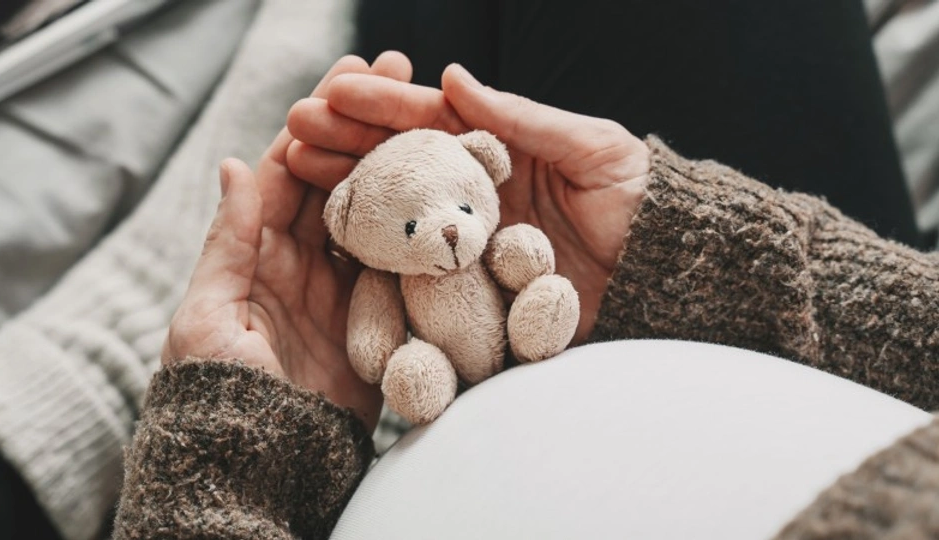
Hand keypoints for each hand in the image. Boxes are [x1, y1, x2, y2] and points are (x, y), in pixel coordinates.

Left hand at [162, 53, 411, 430]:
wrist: (261, 459)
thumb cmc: (218, 391)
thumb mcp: (208, 314)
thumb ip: (228, 242)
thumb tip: (235, 163)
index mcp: (258, 250)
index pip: (289, 169)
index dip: (319, 119)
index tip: (351, 71)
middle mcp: (305, 259)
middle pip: (340, 179)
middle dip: (368, 127)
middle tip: (403, 74)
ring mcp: (344, 286)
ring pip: (376, 214)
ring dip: (401, 168)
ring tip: (437, 120)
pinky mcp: (378, 316)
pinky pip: (401, 265)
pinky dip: (423, 231)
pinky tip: (452, 193)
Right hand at [286, 60, 648, 340]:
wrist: (664, 271)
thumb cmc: (637, 198)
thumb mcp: (590, 147)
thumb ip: (523, 119)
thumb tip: (455, 76)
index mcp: (498, 150)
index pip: (430, 121)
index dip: (381, 105)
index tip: (333, 92)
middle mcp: (473, 193)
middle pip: (400, 164)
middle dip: (347, 142)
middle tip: (295, 128)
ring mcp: (468, 242)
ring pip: (397, 214)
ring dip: (349, 193)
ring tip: (299, 173)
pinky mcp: (474, 289)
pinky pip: (419, 274)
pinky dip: (376, 261)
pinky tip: (335, 246)